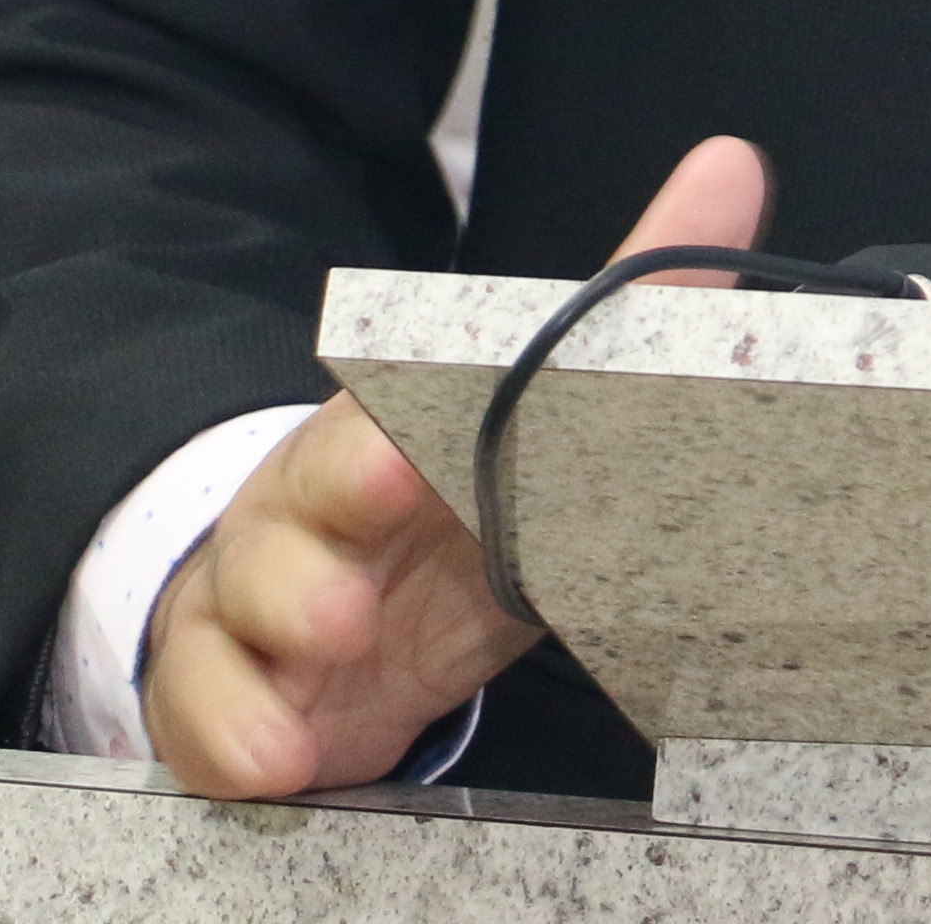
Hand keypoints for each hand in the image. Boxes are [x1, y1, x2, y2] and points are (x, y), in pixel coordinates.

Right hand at [142, 135, 768, 797]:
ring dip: (273, 637)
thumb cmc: (443, 516)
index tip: (409, 464)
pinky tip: (271, 763)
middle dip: (317, 543)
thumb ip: (622, 311)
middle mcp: (307, 510)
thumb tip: (728, 168)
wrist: (326, 619)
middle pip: (295, 508)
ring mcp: (251, 598)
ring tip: (321, 657)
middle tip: (348, 593)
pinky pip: (202, 712)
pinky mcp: (220, 690)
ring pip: (233, 606)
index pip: (385, 425)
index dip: (393, 443)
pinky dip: (231, 737)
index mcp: (389, 441)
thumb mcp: (538, 430)